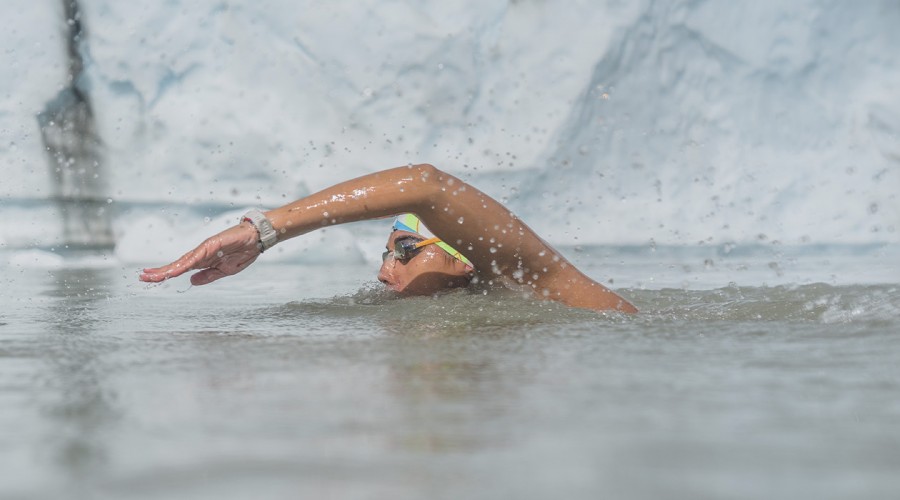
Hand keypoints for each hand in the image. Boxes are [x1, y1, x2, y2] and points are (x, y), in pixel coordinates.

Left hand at [139, 223, 261, 284]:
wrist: (256, 239)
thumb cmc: (242, 252)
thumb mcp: (224, 271)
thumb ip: (208, 276)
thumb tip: (191, 282)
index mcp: (203, 260)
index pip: (180, 268)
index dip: (165, 273)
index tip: (150, 278)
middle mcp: (200, 253)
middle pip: (177, 264)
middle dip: (160, 271)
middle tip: (143, 277)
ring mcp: (205, 248)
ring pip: (184, 261)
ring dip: (169, 269)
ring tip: (156, 276)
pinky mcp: (212, 244)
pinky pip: (197, 256)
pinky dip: (187, 263)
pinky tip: (177, 270)